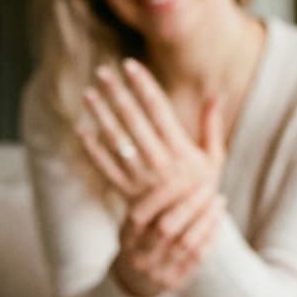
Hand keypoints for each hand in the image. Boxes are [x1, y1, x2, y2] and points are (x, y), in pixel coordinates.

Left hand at [75, 59, 224, 203]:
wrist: (185, 231)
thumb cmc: (201, 190)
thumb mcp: (214, 160)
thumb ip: (211, 127)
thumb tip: (215, 94)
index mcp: (181, 150)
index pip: (159, 109)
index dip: (143, 85)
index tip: (129, 64)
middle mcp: (159, 162)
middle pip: (134, 120)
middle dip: (117, 93)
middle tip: (102, 72)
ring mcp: (140, 178)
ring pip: (116, 140)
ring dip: (100, 115)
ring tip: (88, 94)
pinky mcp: (125, 192)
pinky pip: (105, 167)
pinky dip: (92, 149)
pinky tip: (81, 129)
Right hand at [112, 181, 226, 296]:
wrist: (136, 280)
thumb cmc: (142, 238)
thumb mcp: (138, 221)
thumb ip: (154, 197)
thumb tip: (172, 161)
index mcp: (126, 237)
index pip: (140, 214)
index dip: (161, 195)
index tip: (183, 174)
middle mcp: (138, 255)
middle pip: (165, 228)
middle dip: (189, 205)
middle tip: (207, 187)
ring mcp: (156, 271)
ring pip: (186, 243)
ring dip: (206, 219)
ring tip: (218, 200)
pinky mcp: (174, 282)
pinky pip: (197, 257)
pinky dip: (210, 235)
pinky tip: (217, 219)